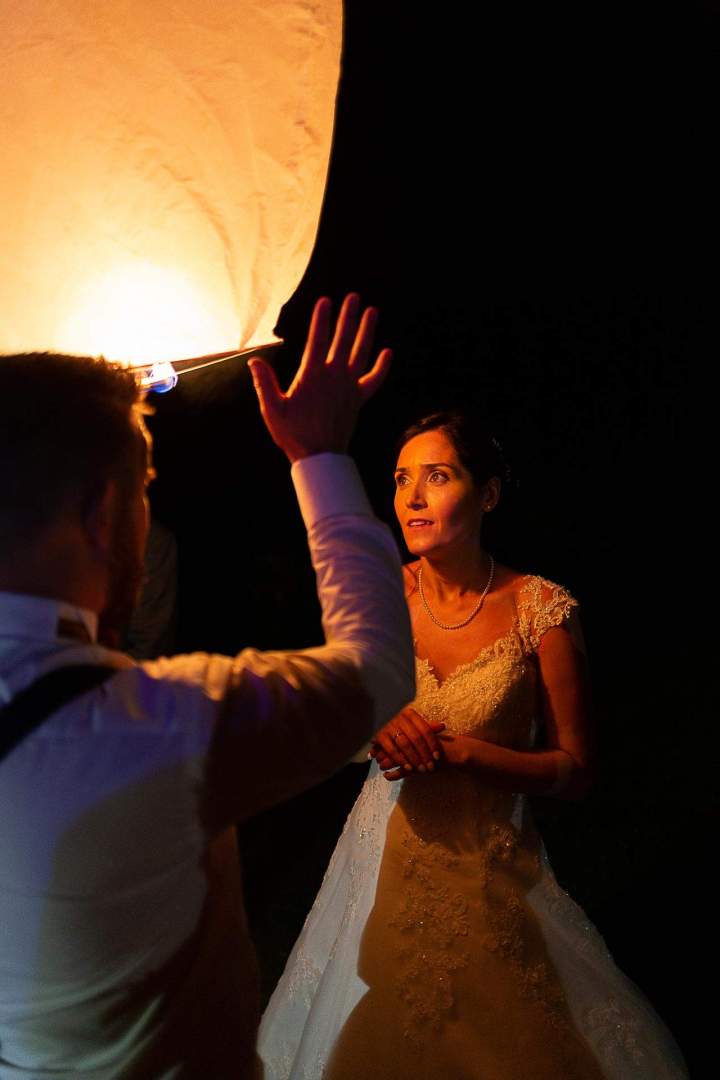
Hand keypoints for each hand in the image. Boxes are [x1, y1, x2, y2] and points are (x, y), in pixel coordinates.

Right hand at [249, 294, 391, 461]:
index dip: (322, 319)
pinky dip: (381, 367)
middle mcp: (334, 377)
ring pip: (361, 353)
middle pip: (343, 340)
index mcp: (312, 376)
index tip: (325, 301)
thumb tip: (254, 361)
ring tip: (373, 312)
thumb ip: (264, 383)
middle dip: (348, 317)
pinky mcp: (358, 400)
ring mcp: (349, 388)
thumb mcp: (272, 409)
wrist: (320, 458)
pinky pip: (374, 380)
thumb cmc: (293, 435)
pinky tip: (387, 352)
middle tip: (354, 297)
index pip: (318, 340)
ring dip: (367, 332)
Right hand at [369, 707, 444, 778]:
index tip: (437, 757)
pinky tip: (408, 768)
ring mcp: (389, 726)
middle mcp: (400, 718)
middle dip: (424, 754)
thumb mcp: (414, 723)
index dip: (432, 744)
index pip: (425, 730)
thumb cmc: (401, 726)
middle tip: (430, 767)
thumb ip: (428, 726)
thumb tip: (442, 726)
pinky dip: (400, 760)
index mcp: (410, 714)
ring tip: (421, 769)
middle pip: (416, 738)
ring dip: (414, 759)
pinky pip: (392, 750)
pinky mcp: (379, 735)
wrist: (379, 723)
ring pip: (405, 744)